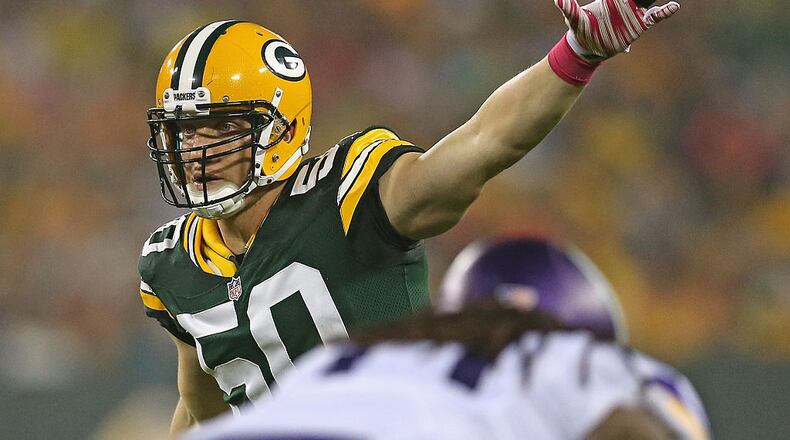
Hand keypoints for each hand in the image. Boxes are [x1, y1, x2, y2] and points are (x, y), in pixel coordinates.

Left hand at [554, 0, 679, 59]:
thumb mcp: (574, 19)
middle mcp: (625, 2)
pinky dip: (665, 11)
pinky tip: (674, 6)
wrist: (588, 48)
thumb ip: (569, 8)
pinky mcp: (639, 25)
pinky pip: (655, 16)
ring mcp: (634, 12)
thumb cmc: (580, 30)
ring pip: (649, 0)